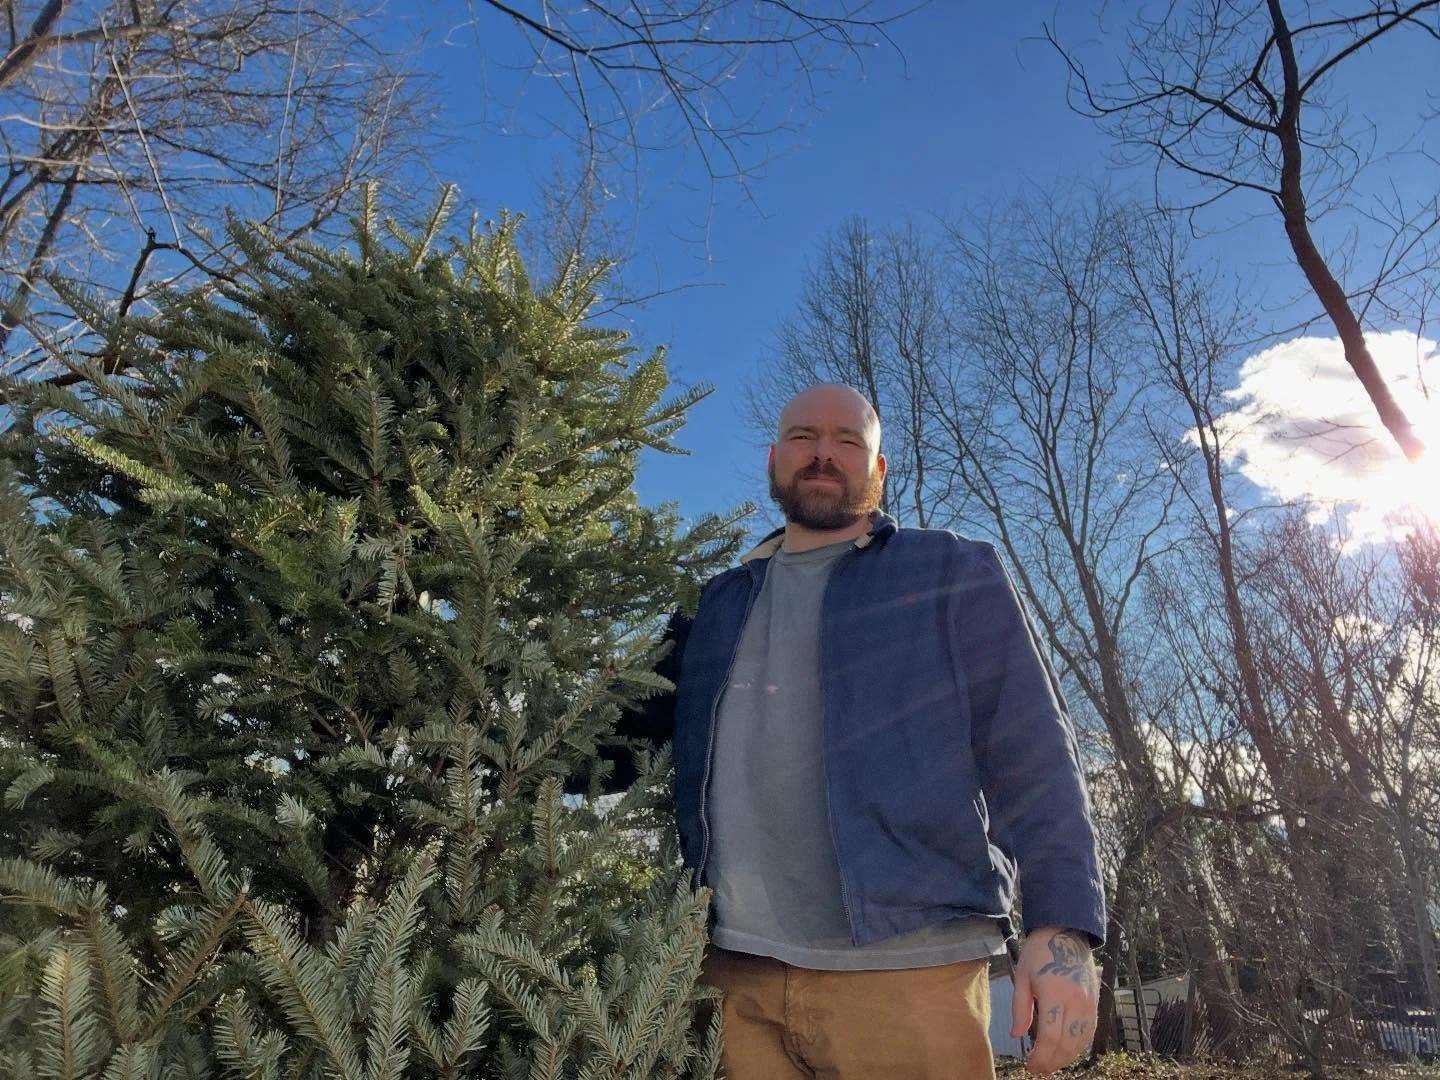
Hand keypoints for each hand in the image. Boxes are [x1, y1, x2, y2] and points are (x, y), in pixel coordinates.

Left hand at [1009, 927, 1098, 1074]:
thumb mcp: (1022, 977)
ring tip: (1050, 1063)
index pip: (1050, 1036)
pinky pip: (1089, 1032)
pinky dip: (1078, 1046)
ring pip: (1081, 1042)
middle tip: (1037, 1069)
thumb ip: (1020, 1008)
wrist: (1065, 933)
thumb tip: (1017, 1035)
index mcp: (1055, 993)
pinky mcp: (1096, 1003)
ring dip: (1066, 1057)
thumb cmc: (1039, 954)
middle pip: (1067, 1043)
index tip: (1030, 1064)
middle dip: (1052, 1061)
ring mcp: (1089, 1003)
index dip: (1040, 1056)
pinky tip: (1065, 1051)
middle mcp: (1077, 1001)